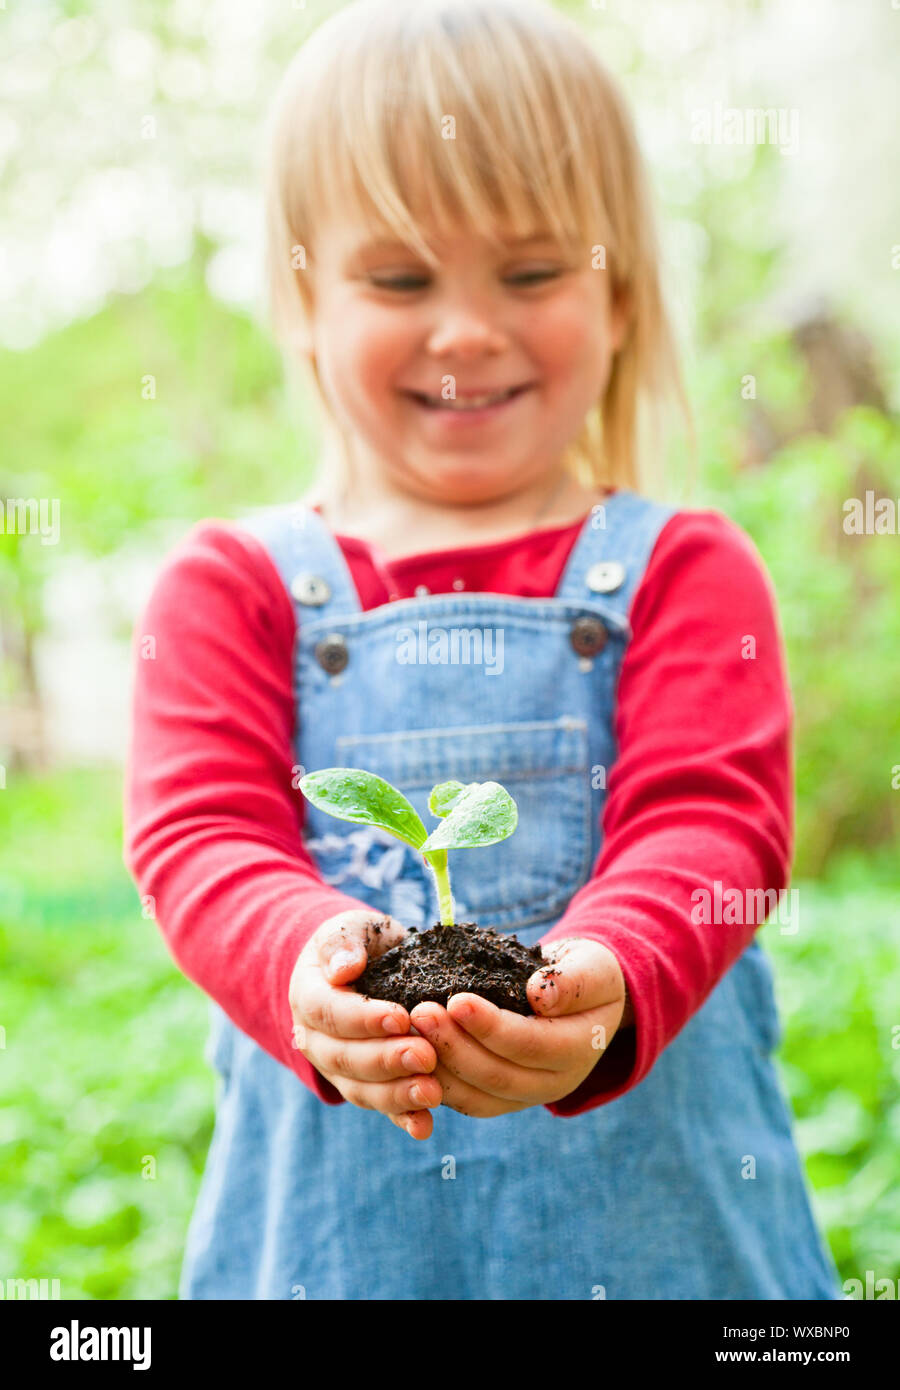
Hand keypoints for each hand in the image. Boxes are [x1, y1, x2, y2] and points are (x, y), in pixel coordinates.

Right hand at [289, 910, 441, 1139]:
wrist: (366, 966)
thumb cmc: (361, 943)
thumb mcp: (351, 928)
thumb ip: (342, 943)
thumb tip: (343, 968)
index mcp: (308, 997)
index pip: (329, 1013)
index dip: (363, 1019)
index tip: (401, 1018)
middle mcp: (316, 1040)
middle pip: (345, 1057)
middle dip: (386, 1059)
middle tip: (426, 1055)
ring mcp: (339, 1068)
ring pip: (361, 1089)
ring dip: (397, 1094)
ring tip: (432, 1092)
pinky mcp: (365, 1086)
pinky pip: (380, 1107)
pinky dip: (402, 1118)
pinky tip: (424, 1127)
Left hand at [400, 937, 626, 1119]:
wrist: (583, 997)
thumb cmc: (586, 975)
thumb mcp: (591, 967)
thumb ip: (572, 981)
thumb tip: (539, 995)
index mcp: (578, 1049)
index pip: (529, 1043)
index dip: (491, 1026)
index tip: (456, 999)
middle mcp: (555, 1083)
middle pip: (498, 1075)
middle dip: (454, 1045)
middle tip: (419, 1012)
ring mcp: (528, 1096)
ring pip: (478, 1095)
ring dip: (440, 1066)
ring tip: (411, 1030)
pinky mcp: (504, 1099)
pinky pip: (468, 1100)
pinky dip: (439, 1082)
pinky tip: (414, 1053)